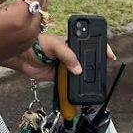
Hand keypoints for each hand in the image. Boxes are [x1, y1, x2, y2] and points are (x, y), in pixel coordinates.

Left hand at [1, 34, 117, 80]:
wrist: (22, 57)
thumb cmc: (36, 44)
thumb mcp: (55, 45)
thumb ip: (68, 56)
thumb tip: (78, 69)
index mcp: (72, 43)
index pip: (90, 45)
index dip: (101, 49)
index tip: (110, 55)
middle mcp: (71, 55)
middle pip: (87, 62)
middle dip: (92, 67)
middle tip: (98, 71)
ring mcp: (65, 66)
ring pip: (79, 74)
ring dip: (82, 79)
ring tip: (87, 82)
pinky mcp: (59, 77)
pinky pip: (69, 84)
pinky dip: (72, 87)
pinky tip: (76, 89)